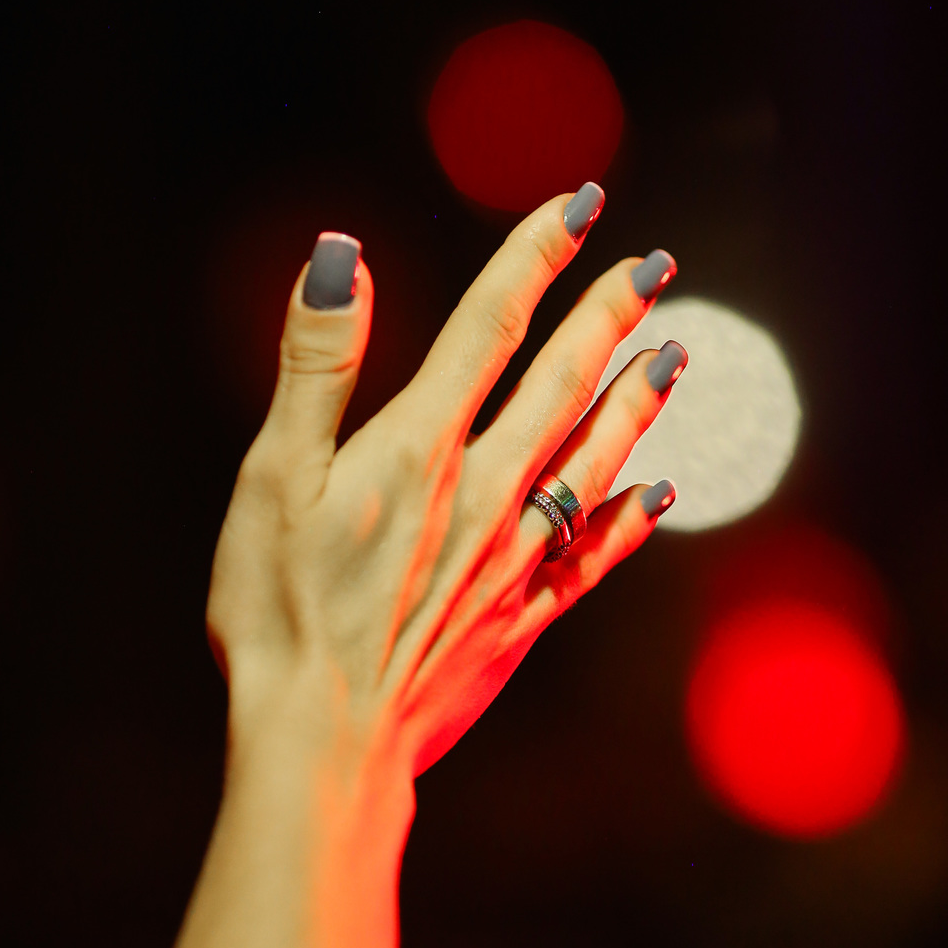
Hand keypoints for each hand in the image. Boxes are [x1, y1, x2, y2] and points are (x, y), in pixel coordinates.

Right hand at [207, 186, 683, 774]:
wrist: (326, 743)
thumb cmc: (280, 612)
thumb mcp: (271, 477)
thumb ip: (315, 363)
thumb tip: (342, 251)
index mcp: (419, 447)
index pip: (490, 324)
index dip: (536, 256)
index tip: (580, 204)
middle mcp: (484, 492)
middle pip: (562, 382)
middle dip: (609, 315)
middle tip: (654, 264)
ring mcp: (513, 559)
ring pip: (595, 458)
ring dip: (638, 399)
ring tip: (676, 351)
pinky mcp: (523, 620)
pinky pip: (595, 555)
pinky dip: (632, 517)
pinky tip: (661, 492)